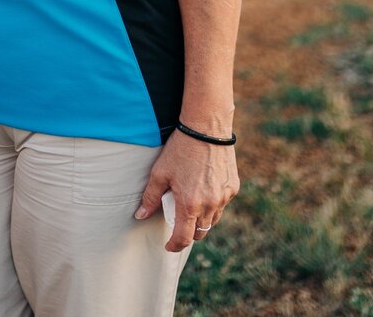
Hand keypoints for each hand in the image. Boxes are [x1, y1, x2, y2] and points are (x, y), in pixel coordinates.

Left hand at [134, 132, 238, 251]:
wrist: (206, 128)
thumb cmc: (180, 149)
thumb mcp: (160, 172)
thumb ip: (150, 197)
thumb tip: (140, 216)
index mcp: (190, 204)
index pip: (184, 237)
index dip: (174, 245)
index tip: (168, 245)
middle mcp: (210, 205)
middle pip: (200, 232)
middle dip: (188, 232)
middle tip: (178, 222)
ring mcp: (224, 197)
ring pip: (212, 220)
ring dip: (201, 220)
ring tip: (190, 206)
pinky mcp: (232, 188)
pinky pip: (222, 204)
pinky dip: (213, 204)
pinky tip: (204, 190)